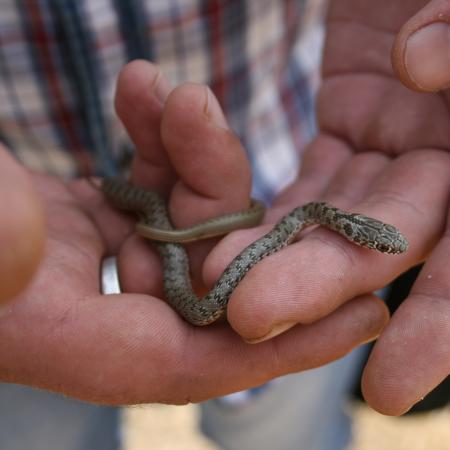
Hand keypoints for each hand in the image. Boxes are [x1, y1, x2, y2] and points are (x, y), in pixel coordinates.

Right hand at [0, 61, 387, 404]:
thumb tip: (37, 247)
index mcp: (67, 339)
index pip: (199, 362)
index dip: (285, 347)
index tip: (366, 317)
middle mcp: (96, 310)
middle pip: (201, 267)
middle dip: (216, 190)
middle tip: (202, 105)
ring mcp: (99, 263)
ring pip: (183, 216)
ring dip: (184, 147)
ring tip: (161, 83)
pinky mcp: (92, 220)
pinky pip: (153, 184)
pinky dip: (155, 140)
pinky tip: (140, 89)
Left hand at [204, 0, 449, 414]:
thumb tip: (422, 68)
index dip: (442, 325)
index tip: (384, 391)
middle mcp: (444, 167)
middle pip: (380, 243)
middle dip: (314, 283)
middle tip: (246, 315)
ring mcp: (393, 152)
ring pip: (330, 220)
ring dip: (272, 255)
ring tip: (211, 280)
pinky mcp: (351, 129)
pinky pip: (306, 184)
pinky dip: (265, 211)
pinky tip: (216, 236)